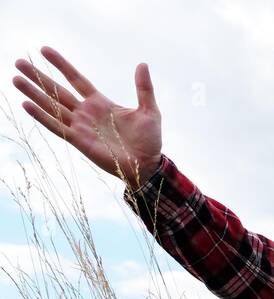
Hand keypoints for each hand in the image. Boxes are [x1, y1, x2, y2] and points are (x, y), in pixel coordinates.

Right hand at [13, 46, 161, 188]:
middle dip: (39, 77)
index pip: (76, 79)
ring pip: (52, 106)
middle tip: (19, 62)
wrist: (148, 165)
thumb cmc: (150, 141)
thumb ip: (144, 88)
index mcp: (100, 103)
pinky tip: (26, 105)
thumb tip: (142, 64)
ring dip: (34, 93)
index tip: (44, 50)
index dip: (61, 65)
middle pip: (58, 90)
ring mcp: (81, 126)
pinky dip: (42, 116)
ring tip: (16, 79)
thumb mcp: (149, 111)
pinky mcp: (79, 141)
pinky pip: (57, 127)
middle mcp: (86, 113)